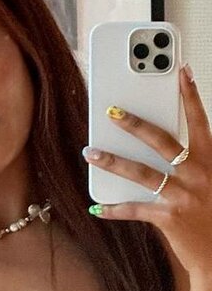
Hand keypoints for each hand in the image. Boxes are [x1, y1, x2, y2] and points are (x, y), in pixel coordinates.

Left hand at [82, 63, 211, 276]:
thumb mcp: (211, 181)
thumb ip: (193, 163)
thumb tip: (162, 149)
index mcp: (211, 161)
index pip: (200, 121)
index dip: (190, 96)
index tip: (180, 72)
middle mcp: (198, 174)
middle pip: (162, 141)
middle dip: (135, 124)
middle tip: (112, 112)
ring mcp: (183, 196)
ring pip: (142, 173)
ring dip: (113, 161)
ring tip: (91, 153)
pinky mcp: (169, 218)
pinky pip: (135, 210)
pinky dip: (114, 209)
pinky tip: (97, 208)